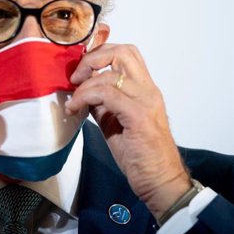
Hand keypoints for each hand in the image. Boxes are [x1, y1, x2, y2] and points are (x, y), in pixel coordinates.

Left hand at [65, 44, 190, 218]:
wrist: (160, 181)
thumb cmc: (141, 155)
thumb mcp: (115, 122)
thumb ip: (103, 104)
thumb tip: (83, 92)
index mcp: (145, 89)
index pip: (126, 53)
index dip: (100, 53)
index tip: (82, 70)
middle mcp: (148, 91)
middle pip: (122, 52)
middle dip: (92, 59)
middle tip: (76, 77)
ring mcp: (145, 102)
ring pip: (110, 75)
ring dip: (84, 86)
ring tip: (73, 102)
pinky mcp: (139, 117)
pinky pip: (107, 95)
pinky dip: (86, 97)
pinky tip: (76, 109)